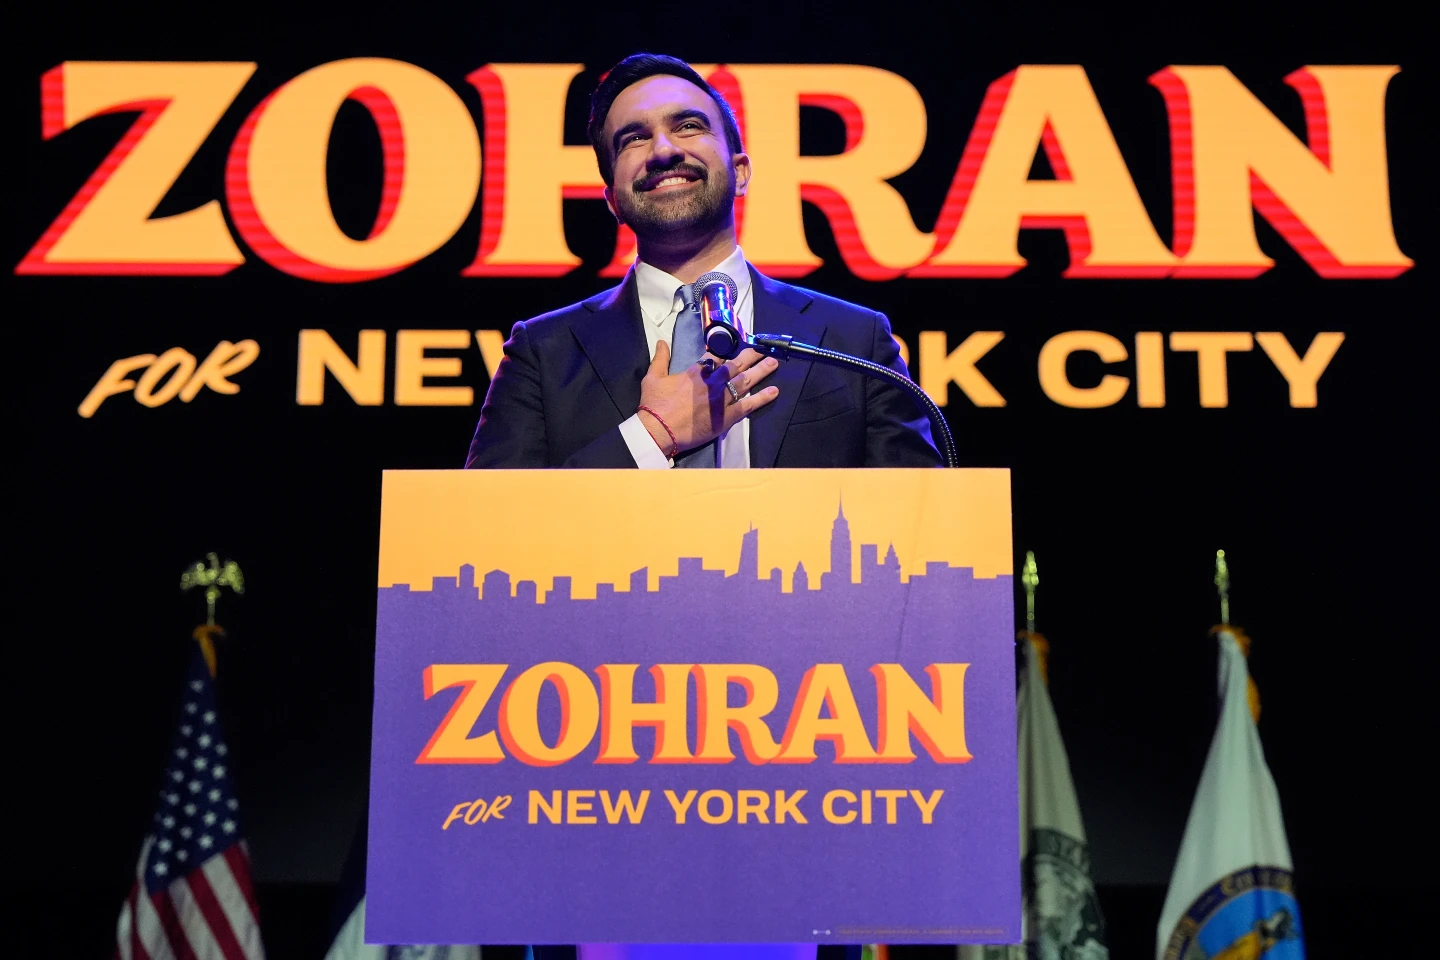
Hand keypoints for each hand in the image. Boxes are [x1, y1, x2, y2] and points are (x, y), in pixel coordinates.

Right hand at [637, 342, 779, 454]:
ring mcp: (721, 399)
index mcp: (696, 372)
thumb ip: (660, 358)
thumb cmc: (654, 405)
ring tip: (773, 363)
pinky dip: (762, 398)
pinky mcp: (726, 417)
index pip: (716, 358)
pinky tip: (773, 391)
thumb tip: (662, 342)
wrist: (658, 430)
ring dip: (761, 371)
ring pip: (745, 382)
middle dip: (751, 356)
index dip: (727, 353)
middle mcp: (712, 382)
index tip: (737, 348)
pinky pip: (748, 405)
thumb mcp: (653, 377)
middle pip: (736, 365)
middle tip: (764, 350)